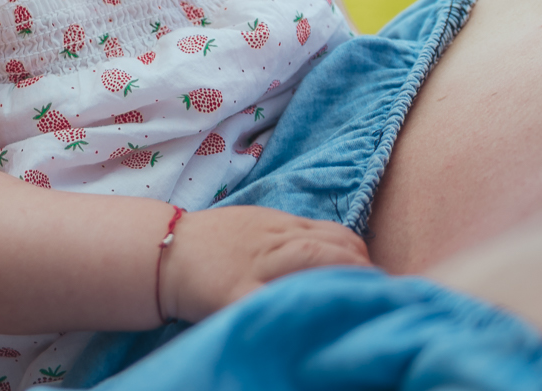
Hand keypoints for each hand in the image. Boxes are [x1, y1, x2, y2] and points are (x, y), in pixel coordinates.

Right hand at [158, 206, 370, 324]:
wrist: (163, 253)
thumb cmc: (210, 245)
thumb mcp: (254, 227)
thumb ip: (289, 238)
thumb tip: (333, 255)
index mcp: (278, 225)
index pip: (335, 234)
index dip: (360, 256)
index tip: (373, 279)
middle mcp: (272, 241)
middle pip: (331, 246)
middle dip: (361, 271)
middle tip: (378, 297)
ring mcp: (256, 266)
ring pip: (312, 261)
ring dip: (343, 282)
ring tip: (361, 306)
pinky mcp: (237, 293)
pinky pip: (274, 297)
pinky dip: (301, 305)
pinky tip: (318, 317)